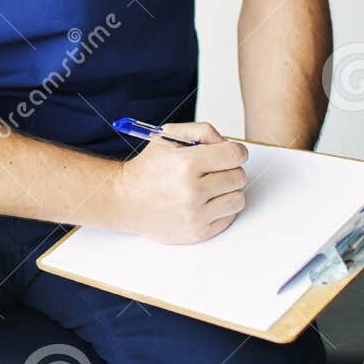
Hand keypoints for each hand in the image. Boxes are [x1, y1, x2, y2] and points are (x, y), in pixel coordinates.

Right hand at [110, 121, 248, 243]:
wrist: (124, 200)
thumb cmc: (146, 169)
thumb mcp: (167, 137)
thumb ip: (201, 131)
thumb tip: (227, 143)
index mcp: (186, 163)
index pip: (235, 155)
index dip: (236, 151)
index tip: (230, 153)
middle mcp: (192, 191)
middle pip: (238, 177)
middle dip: (230, 170)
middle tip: (214, 170)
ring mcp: (196, 215)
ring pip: (238, 199)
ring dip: (228, 191)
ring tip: (211, 187)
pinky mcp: (198, 233)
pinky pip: (229, 218)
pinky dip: (222, 209)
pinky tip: (206, 202)